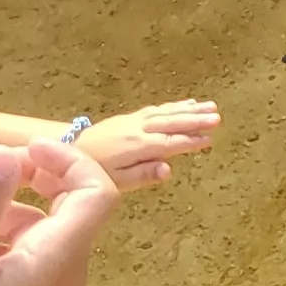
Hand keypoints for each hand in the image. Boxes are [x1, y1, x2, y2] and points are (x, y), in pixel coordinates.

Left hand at [67, 99, 218, 185]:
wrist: (67, 147)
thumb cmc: (93, 170)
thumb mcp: (116, 181)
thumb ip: (143, 175)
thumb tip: (169, 170)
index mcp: (137, 146)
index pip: (170, 142)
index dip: (191, 140)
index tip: (210, 139)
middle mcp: (138, 129)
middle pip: (171, 123)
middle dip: (196, 120)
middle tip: (218, 117)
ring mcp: (134, 121)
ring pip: (166, 113)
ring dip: (188, 109)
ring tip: (209, 106)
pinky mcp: (129, 118)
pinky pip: (156, 109)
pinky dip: (173, 106)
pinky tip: (184, 104)